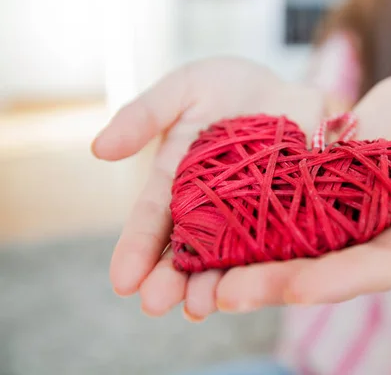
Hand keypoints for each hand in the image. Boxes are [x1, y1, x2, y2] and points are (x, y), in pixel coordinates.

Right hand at [92, 58, 324, 317]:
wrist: (287, 88)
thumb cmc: (228, 86)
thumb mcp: (183, 89)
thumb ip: (144, 114)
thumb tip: (99, 149)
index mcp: (176, 179)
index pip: (152, 218)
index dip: (136, 248)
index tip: (122, 281)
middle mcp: (208, 205)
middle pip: (185, 247)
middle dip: (169, 277)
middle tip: (156, 304)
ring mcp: (247, 212)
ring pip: (226, 255)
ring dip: (211, 283)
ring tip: (199, 309)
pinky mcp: (286, 213)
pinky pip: (274, 244)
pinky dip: (263, 267)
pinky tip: (254, 289)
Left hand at [94, 60, 390, 320]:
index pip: (376, 267)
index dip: (337, 281)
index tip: (295, 289)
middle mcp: (372, 234)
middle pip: (322, 269)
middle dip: (274, 283)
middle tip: (220, 294)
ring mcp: (341, 216)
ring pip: (291, 247)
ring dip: (246, 263)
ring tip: (198, 277)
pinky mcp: (316, 191)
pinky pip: (278, 210)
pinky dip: (244, 223)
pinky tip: (206, 229)